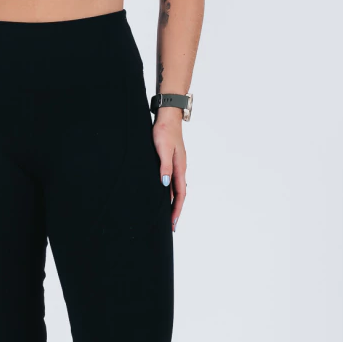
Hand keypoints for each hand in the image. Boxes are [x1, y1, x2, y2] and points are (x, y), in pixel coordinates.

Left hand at [152, 108, 186, 231]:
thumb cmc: (164, 131)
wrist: (167, 116)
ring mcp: (176, 165)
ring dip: (172, 202)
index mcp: (180, 167)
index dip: (176, 209)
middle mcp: (180, 168)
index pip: (180, 194)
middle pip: (179, 194)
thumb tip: (165, 184)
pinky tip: (162, 195)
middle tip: (171, 225)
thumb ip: (164, 166)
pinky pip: (171, 181)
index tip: (173, 223)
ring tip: (167, 214)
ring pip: (175, 188)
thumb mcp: (163, 149)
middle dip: (175, 210)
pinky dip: (168, 191)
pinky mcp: (170, 160)